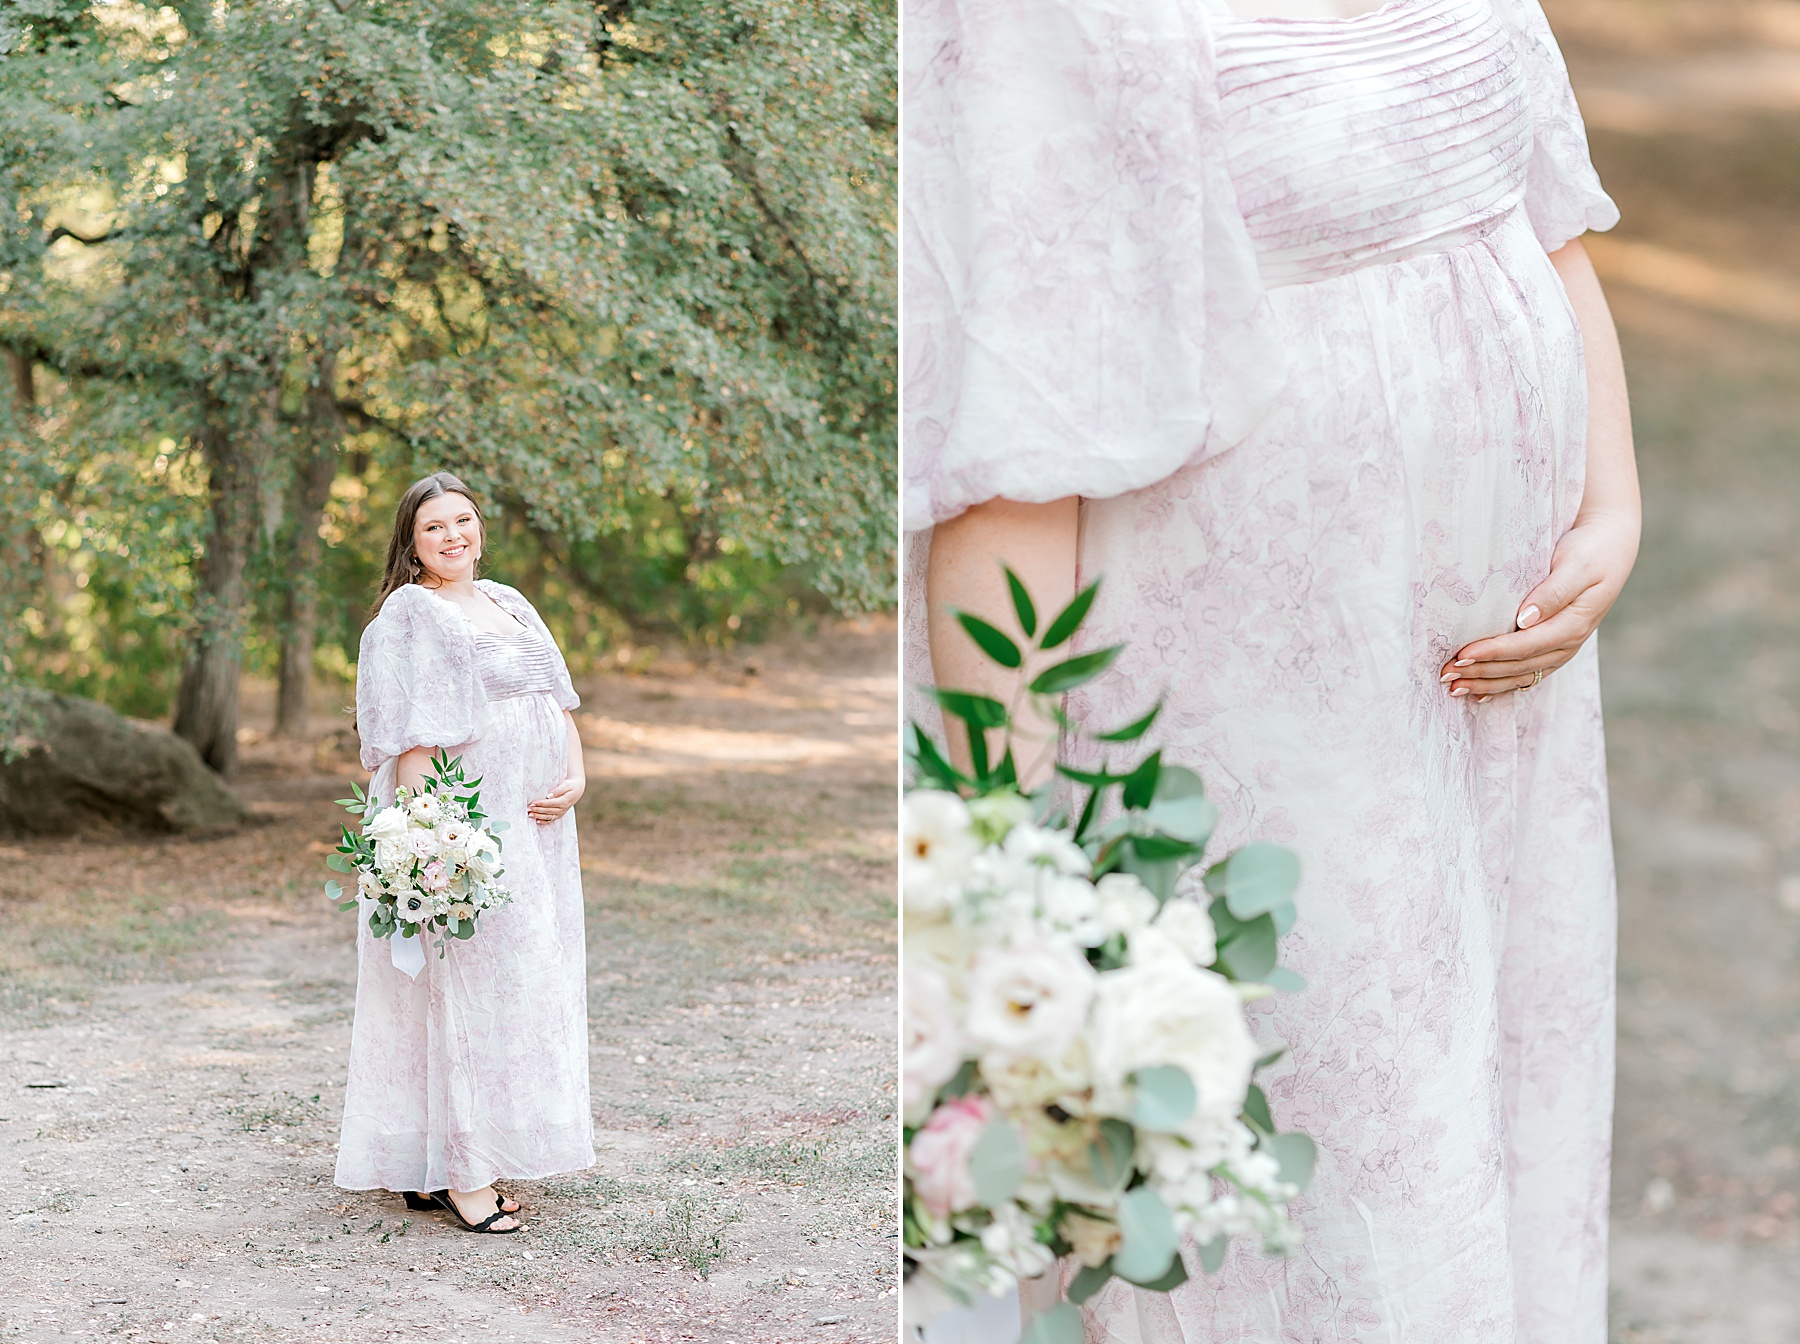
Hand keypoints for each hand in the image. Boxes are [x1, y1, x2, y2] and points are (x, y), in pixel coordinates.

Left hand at [527, 776, 583, 825]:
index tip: (532, 803)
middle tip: (528, 809)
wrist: (577, 790)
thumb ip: (558, 790)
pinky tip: (537, 821)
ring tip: (530, 815)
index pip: (550, 803)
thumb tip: (548, 796)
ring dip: (538, 816)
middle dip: (537, 810)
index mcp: (564, 801)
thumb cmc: (570, 786)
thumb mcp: (566, 785)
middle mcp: (562, 808)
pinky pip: (551, 819)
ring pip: (548, 816)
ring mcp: (561, 813)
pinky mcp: (559, 814)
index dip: (541, 803)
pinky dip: (544, 821)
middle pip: (548, 810)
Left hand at [1440, 510, 1638, 702]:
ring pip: (1521, 675)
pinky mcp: (1555, 647)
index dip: (1494, 652)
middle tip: (1446, 674)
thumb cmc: (1590, 551)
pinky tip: (1479, 693)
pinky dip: (1502, 684)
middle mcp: (1569, 642)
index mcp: (1574, 623)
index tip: (1463, 653)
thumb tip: (1526, 619)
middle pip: (1520, 665)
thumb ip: (1553, 592)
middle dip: (1482, 672)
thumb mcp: (1576, 565)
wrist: (1611, 546)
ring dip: (1487, 683)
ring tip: (1454, 686)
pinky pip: (1528, 673)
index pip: (1527, 644)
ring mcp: (1562, 648)